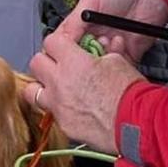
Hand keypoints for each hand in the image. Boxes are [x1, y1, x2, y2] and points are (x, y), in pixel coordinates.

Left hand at [24, 33, 144, 154]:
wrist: (136, 123)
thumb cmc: (130, 93)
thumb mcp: (119, 62)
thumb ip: (105, 53)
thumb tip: (106, 47)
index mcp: (72, 62)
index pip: (50, 41)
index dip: (58, 42)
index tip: (65, 46)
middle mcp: (59, 83)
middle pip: (35, 63)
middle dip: (46, 61)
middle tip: (59, 65)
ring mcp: (58, 106)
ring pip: (32, 91)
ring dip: (42, 87)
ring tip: (56, 88)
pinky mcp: (63, 125)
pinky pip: (51, 113)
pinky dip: (58, 109)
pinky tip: (72, 108)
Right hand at [54, 0, 167, 63]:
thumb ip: (75, 20)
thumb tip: (60, 40)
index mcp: (83, 24)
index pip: (66, 43)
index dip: (63, 50)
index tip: (63, 53)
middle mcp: (96, 38)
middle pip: (81, 58)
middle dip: (84, 55)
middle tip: (90, 44)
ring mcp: (112, 47)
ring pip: (99, 65)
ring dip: (101, 56)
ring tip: (106, 40)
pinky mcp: (128, 54)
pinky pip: (118, 67)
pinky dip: (117, 61)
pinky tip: (119, 45)